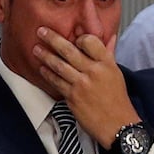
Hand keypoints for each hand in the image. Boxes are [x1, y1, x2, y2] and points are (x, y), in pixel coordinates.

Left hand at [33, 27, 138, 148]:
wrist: (117, 123)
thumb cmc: (116, 98)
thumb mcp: (115, 73)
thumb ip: (107, 54)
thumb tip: (108, 37)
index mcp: (107, 63)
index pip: (91, 42)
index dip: (79, 37)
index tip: (71, 35)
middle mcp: (94, 71)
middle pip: (70, 51)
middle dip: (53, 39)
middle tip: (41, 31)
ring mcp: (82, 83)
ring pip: (59, 65)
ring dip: (45, 55)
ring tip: (35, 48)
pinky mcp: (72, 96)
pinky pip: (55, 81)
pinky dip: (47, 73)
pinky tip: (41, 68)